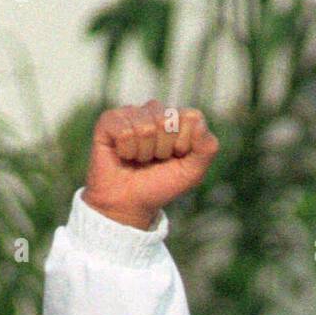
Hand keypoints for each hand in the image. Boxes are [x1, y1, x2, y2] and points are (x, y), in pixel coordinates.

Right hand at [82, 100, 218, 230]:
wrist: (130, 203)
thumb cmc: (161, 186)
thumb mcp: (192, 173)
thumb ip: (206, 148)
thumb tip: (197, 119)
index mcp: (178, 120)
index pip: (191, 117)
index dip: (184, 144)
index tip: (176, 158)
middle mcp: (155, 111)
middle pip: (167, 120)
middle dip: (163, 149)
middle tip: (155, 161)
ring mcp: (132, 113)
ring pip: (145, 127)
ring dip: (144, 153)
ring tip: (139, 159)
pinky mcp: (109, 120)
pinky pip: (124, 131)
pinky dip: (126, 151)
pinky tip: (123, 155)